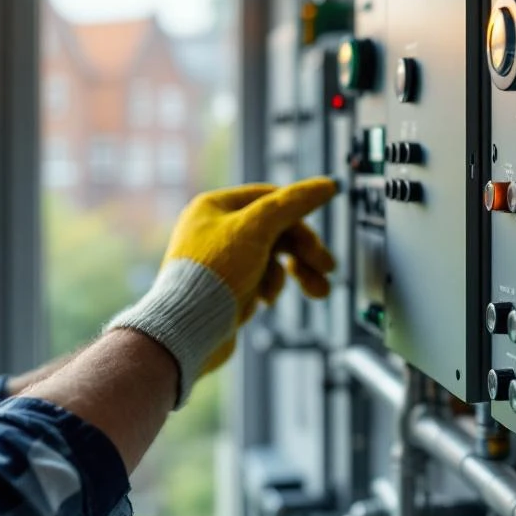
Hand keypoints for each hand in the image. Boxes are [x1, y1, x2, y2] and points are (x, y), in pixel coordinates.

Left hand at [107, 177, 337, 405]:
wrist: (186, 330)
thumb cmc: (214, 274)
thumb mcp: (258, 229)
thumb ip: (293, 204)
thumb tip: (326, 185)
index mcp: (214, 207)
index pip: (269, 197)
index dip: (300, 208)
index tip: (327, 213)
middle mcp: (215, 230)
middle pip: (275, 230)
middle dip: (304, 251)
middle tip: (329, 267)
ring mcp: (221, 260)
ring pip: (273, 257)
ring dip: (297, 273)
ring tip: (319, 292)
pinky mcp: (226, 287)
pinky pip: (261, 279)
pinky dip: (271, 288)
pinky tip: (265, 301)